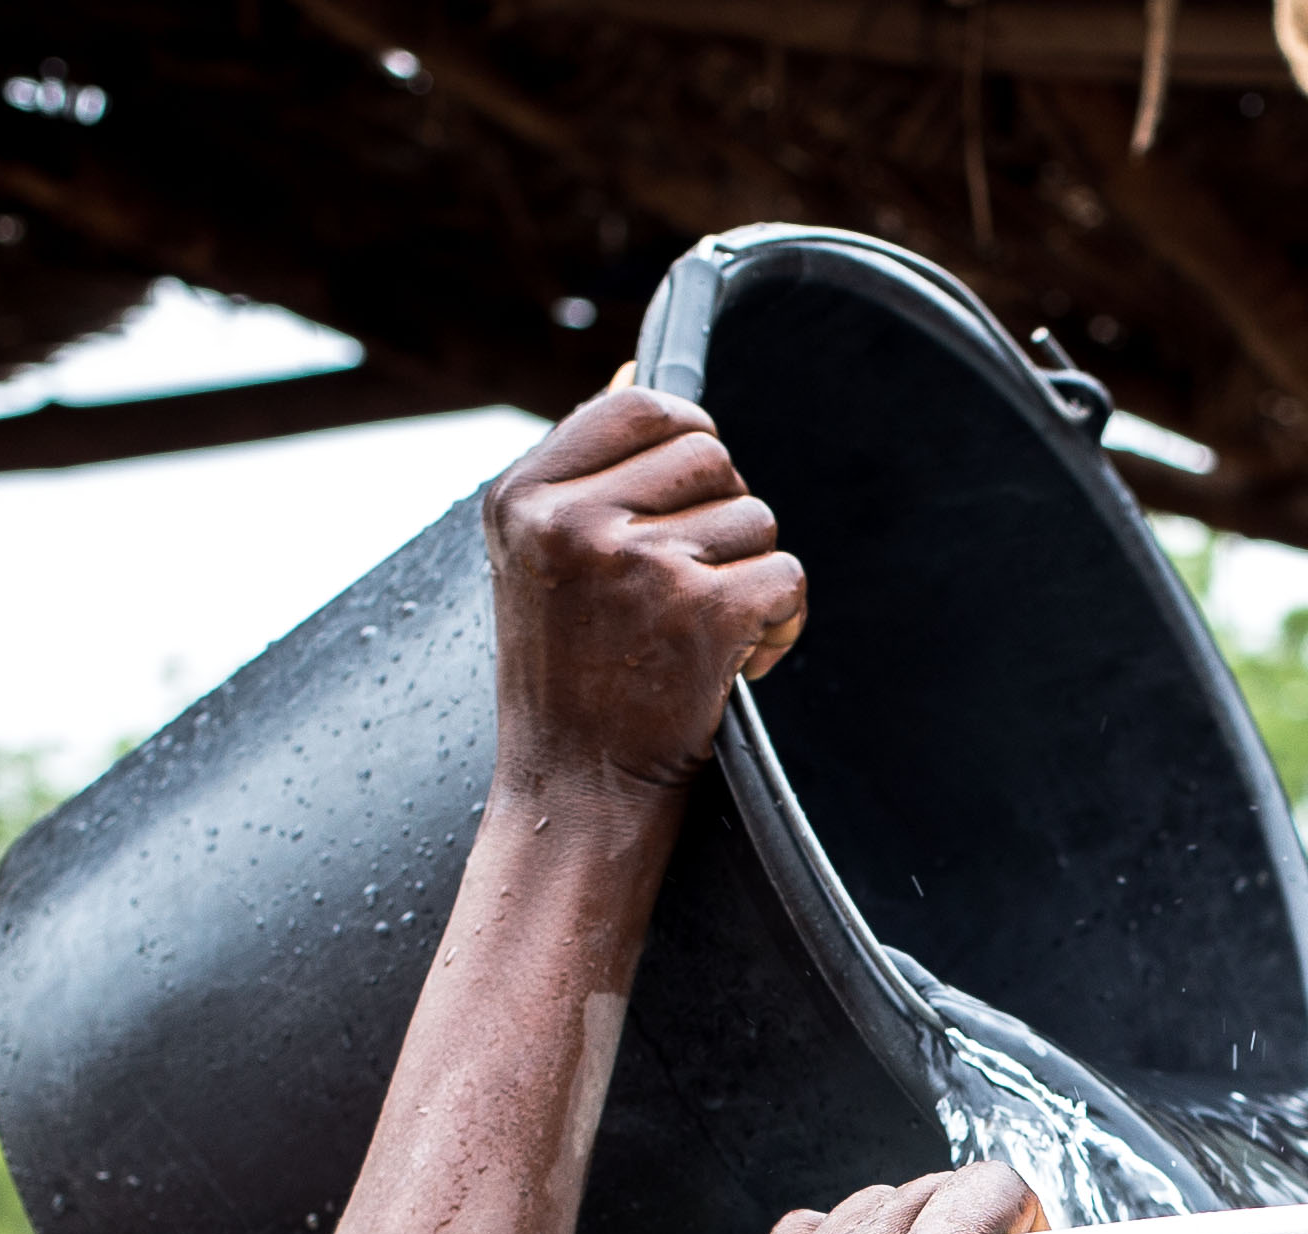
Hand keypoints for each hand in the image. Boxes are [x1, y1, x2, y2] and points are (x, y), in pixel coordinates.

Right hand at [483, 390, 808, 808]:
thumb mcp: (539, 559)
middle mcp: (570, 521)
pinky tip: (740, 662)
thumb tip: (633, 365)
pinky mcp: (700, 614)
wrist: (574, 795)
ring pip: (756, 517)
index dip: (686, 440)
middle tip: (692, 583)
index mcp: (521, 496)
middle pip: (711, 454)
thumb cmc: (565, 679)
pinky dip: (782, 623)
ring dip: (751, 575)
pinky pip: (786, 574)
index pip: (640, 404)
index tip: (685, 497)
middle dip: (722, 515)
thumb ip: (586, 467)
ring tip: (703, 634)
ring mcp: (636, 565)